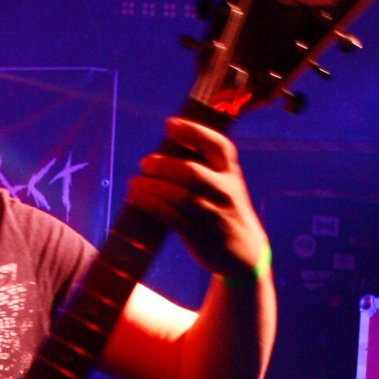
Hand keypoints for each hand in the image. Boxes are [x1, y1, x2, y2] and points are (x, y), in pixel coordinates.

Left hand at [125, 116, 269, 281]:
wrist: (244, 253)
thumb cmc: (226, 212)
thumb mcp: (225, 186)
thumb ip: (205, 168)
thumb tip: (164, 151)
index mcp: (231, 173)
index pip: (217, 145)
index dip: (193, 131)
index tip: (169, 125)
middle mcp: (225, 191)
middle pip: (191, 172)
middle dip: (164, 165)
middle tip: (144, 163)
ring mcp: (213, 214)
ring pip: (179, 196)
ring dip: (151, 187)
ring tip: (133, 183)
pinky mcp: (199, 234)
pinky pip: (171, 217)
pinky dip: (151, 206)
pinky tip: (137, 199)